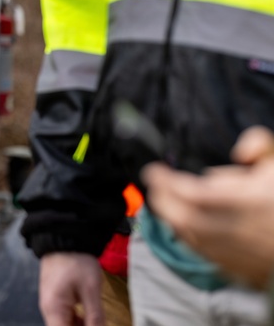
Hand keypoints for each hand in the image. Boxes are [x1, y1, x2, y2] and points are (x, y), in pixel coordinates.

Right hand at [38, 252, 104, 325]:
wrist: (64, 238)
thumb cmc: (76, 261)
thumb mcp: (91, 290)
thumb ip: (95, 317)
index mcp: (54, 310)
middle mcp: (49, 310)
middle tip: (97, 322)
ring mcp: (51, 303)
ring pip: (65, 324)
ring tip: (96, 320)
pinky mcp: (55, 298)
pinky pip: (65, 317)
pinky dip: (77, 320)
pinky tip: (89, 316)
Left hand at [142, 125, 273, 288]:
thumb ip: (259, 144)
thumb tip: (239, 152)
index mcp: (250, 201)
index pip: (196, 195)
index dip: (168, 182)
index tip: (154, 170)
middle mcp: (241, 230)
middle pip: (186, 219)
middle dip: (162, 200)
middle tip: (155, 184)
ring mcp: (240, 253)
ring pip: (191, 238)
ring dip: (171, 218)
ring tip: (165, 199)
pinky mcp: (240, 270)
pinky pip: (203, 253)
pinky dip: (187, 236)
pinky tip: (184, 221)